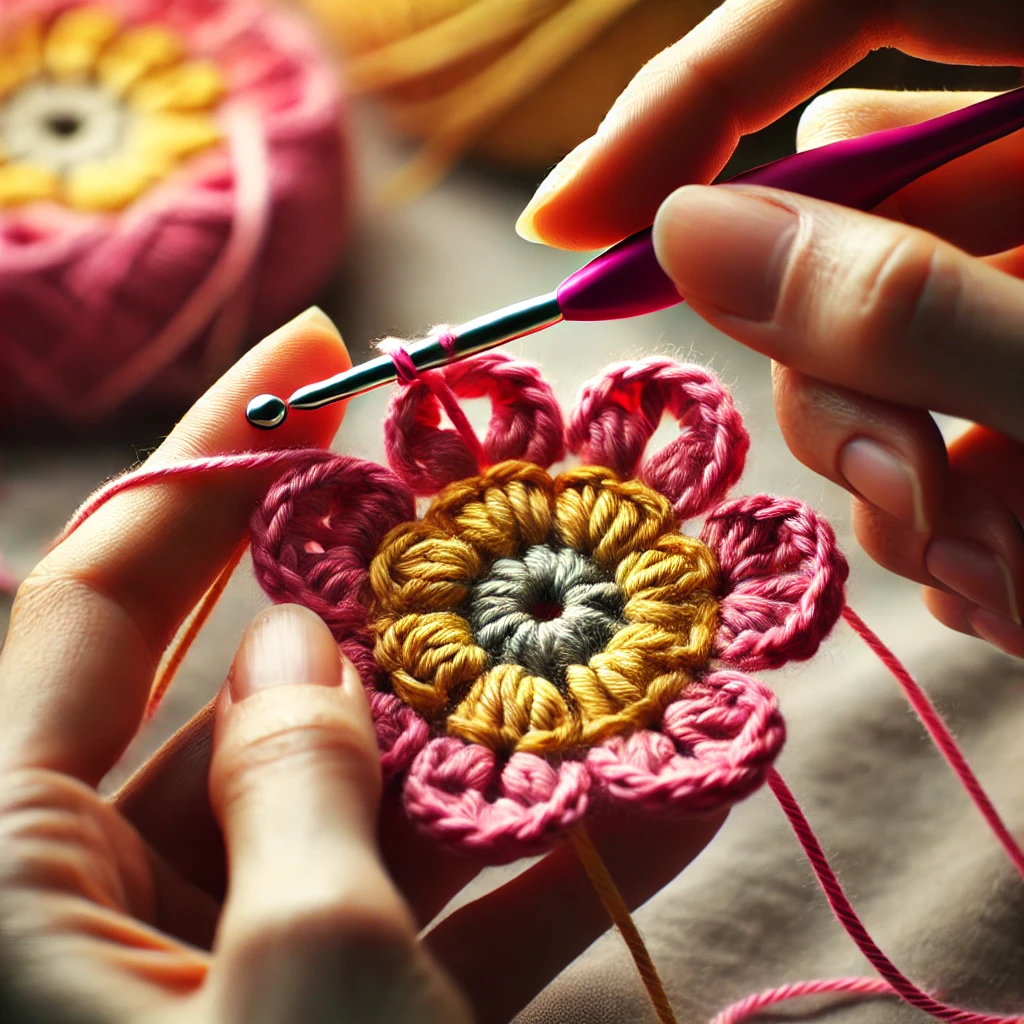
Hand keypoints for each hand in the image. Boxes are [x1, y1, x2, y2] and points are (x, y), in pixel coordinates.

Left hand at [0, 311, 722, 1023]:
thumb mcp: (304, 980)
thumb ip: (296, 786)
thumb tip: (300, 644)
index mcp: (17, 877)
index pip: (91, 603)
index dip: (206, 460)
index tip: (318, 350)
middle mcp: (103, 908)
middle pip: (244, 689)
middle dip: (385, 592)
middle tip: (484, 492)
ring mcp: (225, 965)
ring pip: (358, 800)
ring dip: (494, 733)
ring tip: (618, 637)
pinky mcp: (332, 1019)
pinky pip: (429, 911)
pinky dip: (535, 863)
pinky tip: (660, 798)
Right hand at [516, 0, 1023, 656]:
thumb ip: (906, 303)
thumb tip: (684, 236)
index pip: (837, 7)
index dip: (687, 102)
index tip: (563, 227)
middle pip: (831, 227)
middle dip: (837, 385)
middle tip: (907, 497)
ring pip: (856, 339)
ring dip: (890, 473)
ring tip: (1004, 569)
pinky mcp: (1017, 356)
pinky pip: (917, 404)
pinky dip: (943, 499)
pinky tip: (1020, 567)